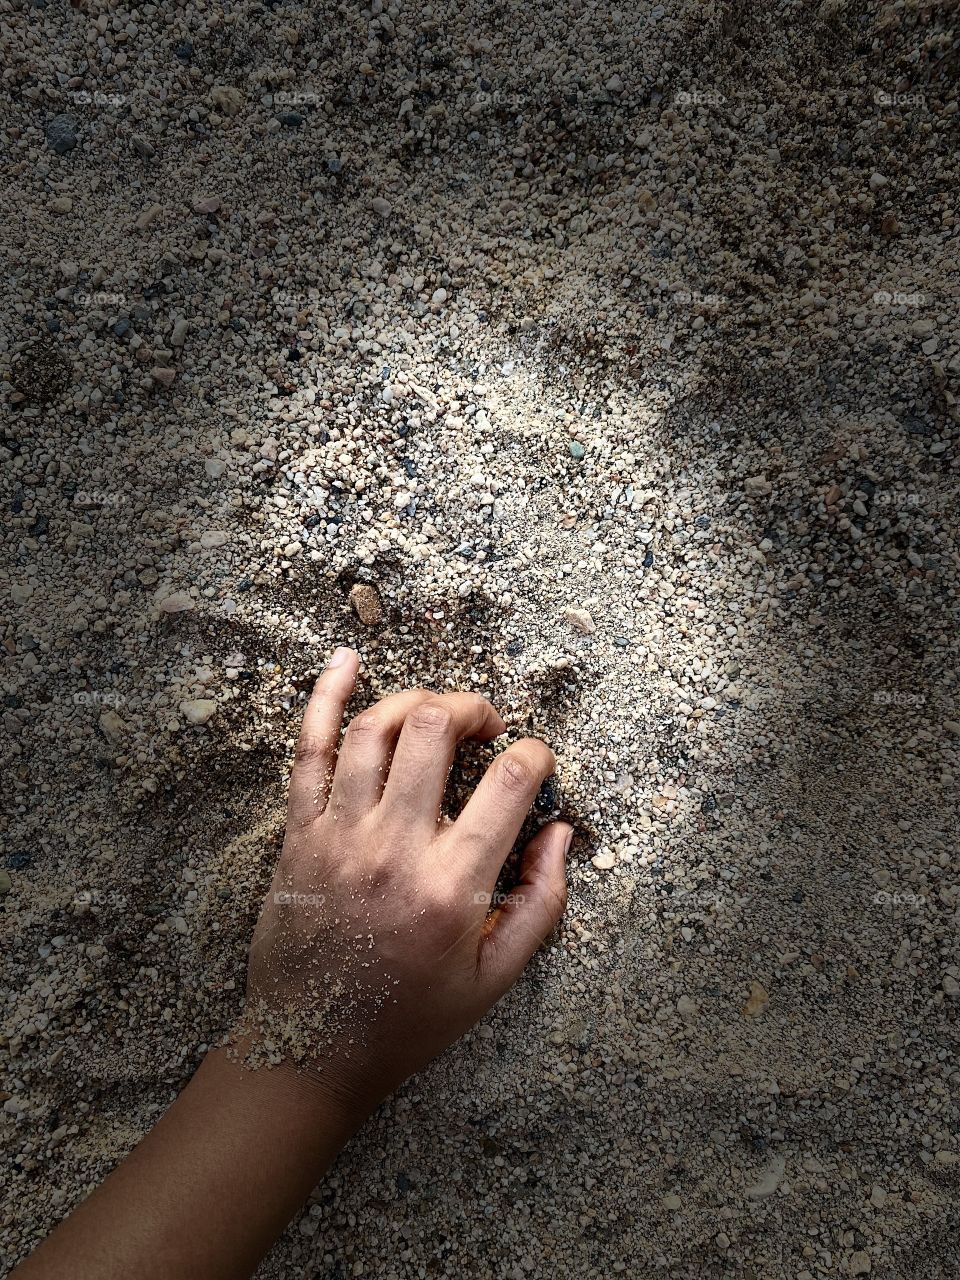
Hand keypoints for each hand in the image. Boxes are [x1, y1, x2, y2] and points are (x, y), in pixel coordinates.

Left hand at [240, 646, 570, 1117]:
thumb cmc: (409, 1018)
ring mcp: (339, 834)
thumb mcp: (494, 980)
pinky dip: (324, 698)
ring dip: (416, 700)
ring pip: (375, 727)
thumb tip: (561, 833)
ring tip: (438, 713)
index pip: (509, 782)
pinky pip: (308, 748)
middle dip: (472, 709)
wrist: (308, 1048)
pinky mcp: (300, 833)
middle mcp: (394, 847)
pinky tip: (344, 662)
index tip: (535, 762)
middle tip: (486, 727)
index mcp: (452, 886)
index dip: (536, 756)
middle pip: (434, 729)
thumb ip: (541, 905)